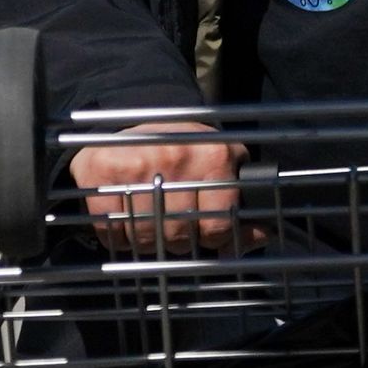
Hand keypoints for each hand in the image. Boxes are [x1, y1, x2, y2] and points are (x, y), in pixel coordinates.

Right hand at [67, 118, 245, 253]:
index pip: (218, 225)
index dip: (211, 238)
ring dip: (144, 242)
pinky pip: (110, 229)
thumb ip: (240, 207)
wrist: (130, 126)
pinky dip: (115, 236)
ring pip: (144, 237)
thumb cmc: (183, 155)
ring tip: (148, 222)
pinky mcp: (103, 168)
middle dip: (175, 242)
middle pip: (178, 235)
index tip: (204, 232)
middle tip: (171, 226)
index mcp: (214, 155)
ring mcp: (138, 161)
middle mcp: (177, 154)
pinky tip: (123, 216)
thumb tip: (264, 236)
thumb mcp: (219, 170)